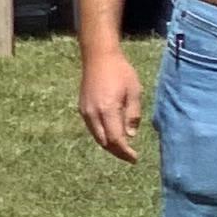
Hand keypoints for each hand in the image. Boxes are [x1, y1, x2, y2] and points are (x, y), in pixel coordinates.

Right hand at [80, 46, 143, 162]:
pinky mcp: (82, 108)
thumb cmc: (120, 71)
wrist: (99, 57)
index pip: (116, 139)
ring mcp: (85, 112)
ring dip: (109, 146)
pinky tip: (111, 136)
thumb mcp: (134, 91)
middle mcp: (93, 114)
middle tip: (129, 157)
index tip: (134, 158)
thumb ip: (133, 114)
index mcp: (107, 110)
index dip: (125, 151)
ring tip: (122, 149)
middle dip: (117, 152)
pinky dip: (102, 136)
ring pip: (97, 137)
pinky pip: (92, 129)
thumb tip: (130, 135)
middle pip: (104, 142)